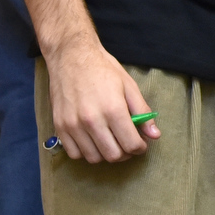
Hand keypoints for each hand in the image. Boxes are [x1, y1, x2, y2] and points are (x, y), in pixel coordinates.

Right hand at [42, 34, 157, 162]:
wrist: (72, 57)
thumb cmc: (103, 69)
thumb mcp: (129, 86)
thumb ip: (142, 112)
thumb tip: (155, 135)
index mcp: (113, 109)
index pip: (131, 144)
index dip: (140, 148)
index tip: (141, 144)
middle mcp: (91, 120)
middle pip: (113, 155)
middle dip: (125, 153)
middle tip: (127, 144)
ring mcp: (73, 125)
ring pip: (94, 158)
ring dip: (106, 154)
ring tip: (111, 142)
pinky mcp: (60, 127)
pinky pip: (74, 153)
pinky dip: (86, 152)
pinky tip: (93, 141)